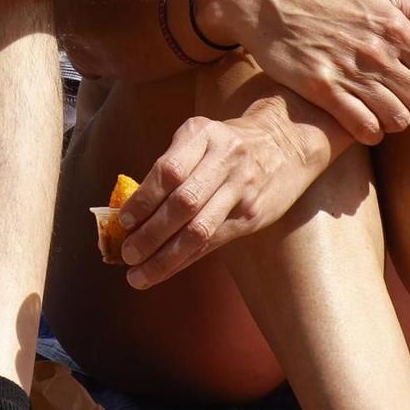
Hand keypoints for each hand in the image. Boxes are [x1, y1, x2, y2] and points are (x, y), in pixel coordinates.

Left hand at [116, 107, 319, 288]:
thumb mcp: (200, 136)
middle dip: (151, 234)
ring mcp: (242, 190)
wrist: (287, 145)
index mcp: (203, 135)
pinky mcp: (253, 215)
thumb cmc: (228, 142)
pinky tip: (165, 270)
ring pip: (200, 230)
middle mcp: (225, 160)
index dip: (144, 199)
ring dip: (166, 257)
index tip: (123, 221)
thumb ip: (171, 163)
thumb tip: (131, 208)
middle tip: (127, 254)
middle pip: (184, 204)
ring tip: (139, 274)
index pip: (169, 171)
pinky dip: (185, 259)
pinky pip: (214, 242)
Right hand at [198, 0, 409, 144]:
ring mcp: (349, 69)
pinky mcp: (321, 87)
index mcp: (394, 25)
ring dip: (392, 121)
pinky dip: (370, 131)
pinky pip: (364, 127)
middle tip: (396, 101)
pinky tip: (362, 123)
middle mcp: (376, 49)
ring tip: (380, 112)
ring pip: (397, 119)